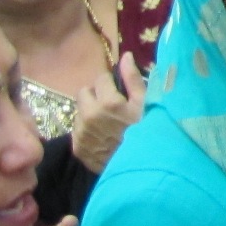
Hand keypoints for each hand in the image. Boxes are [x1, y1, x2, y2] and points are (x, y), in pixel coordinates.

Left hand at [70, 53, 145, 174]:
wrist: (142, 169)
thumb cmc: (148, 132)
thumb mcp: (147, 104)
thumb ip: (133, 78)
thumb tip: (125, 56)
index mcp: (107, 102)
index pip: (101, 78)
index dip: (111, 84)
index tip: (120, 93)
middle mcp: (89, 115)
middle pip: (84, 92)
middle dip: (96, 95)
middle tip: (111, 106)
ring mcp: (81, 133)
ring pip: (79, 111)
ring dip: (90, 112)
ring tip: (106, 123)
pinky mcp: (77, 148)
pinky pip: (77, 130)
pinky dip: (86, 130)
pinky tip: (101, 136)